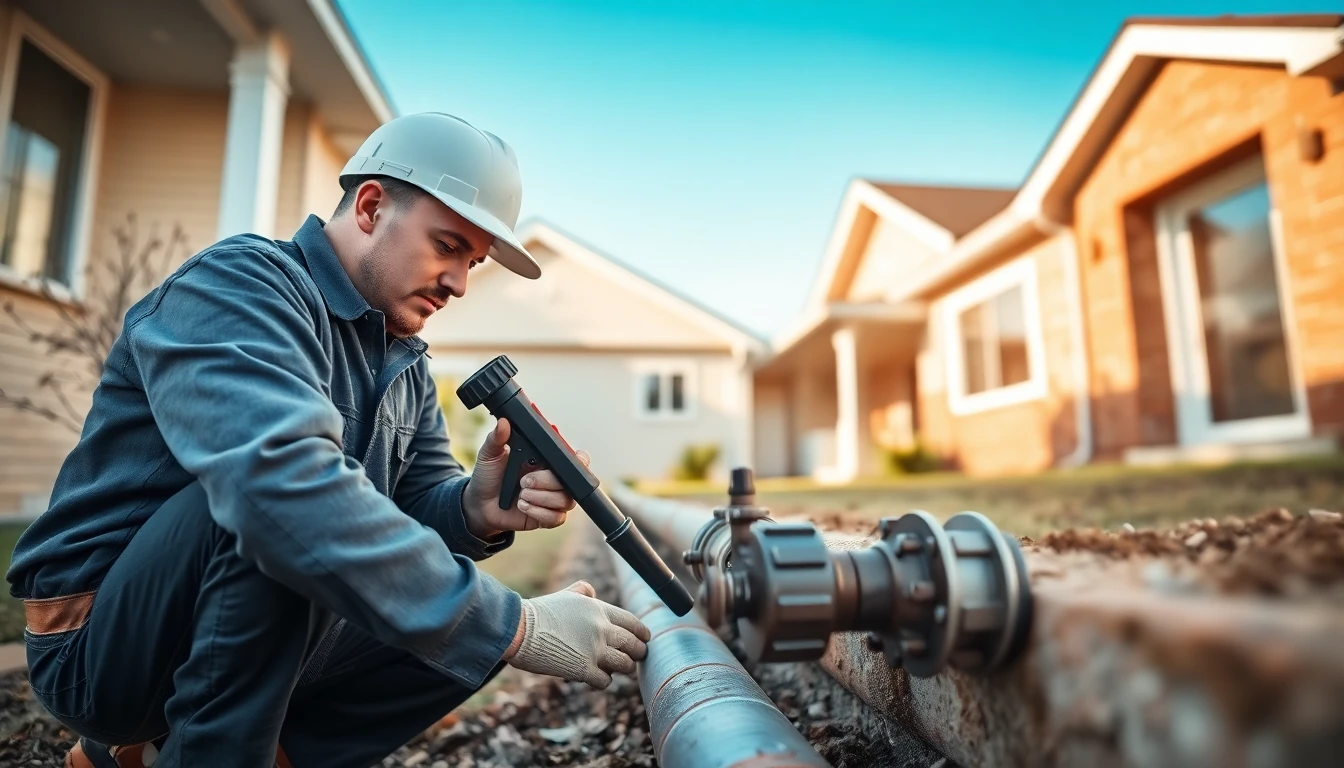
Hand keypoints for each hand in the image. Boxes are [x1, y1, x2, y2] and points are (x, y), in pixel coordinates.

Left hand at [463, 418, 590, 537]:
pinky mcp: (547, 518)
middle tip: (524, 481)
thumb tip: (504, 422)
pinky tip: (523, 506)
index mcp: (547, 461)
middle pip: (570, 482)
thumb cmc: (489, 476)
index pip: (576, 460)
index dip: (580, 461)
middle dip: (547, 481)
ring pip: (566, 500)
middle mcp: (554, 480)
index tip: (573, 460)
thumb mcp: (490, 455)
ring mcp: (553, 499)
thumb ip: (497, 439)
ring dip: (541, 498)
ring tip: (521, 495)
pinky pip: (556, 517)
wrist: (480, 504)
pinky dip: (539, 512)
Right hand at [505, 581, 649, 689]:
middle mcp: (602, 629)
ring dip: (623, 669)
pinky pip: (605, 681)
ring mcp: (594, 650)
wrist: (520, 629)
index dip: (642, 633)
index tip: (645, 639)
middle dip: (638, 653)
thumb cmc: (539, 613)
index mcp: (599, 610)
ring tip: (619, 670)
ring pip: (625, 665)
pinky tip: (595, 679)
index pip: (632, 622)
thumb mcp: (565, 595)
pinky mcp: (584, 669)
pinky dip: (602, 681)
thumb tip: (591, 591)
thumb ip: (582, 592)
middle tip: (636, 658)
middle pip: (633, 645)